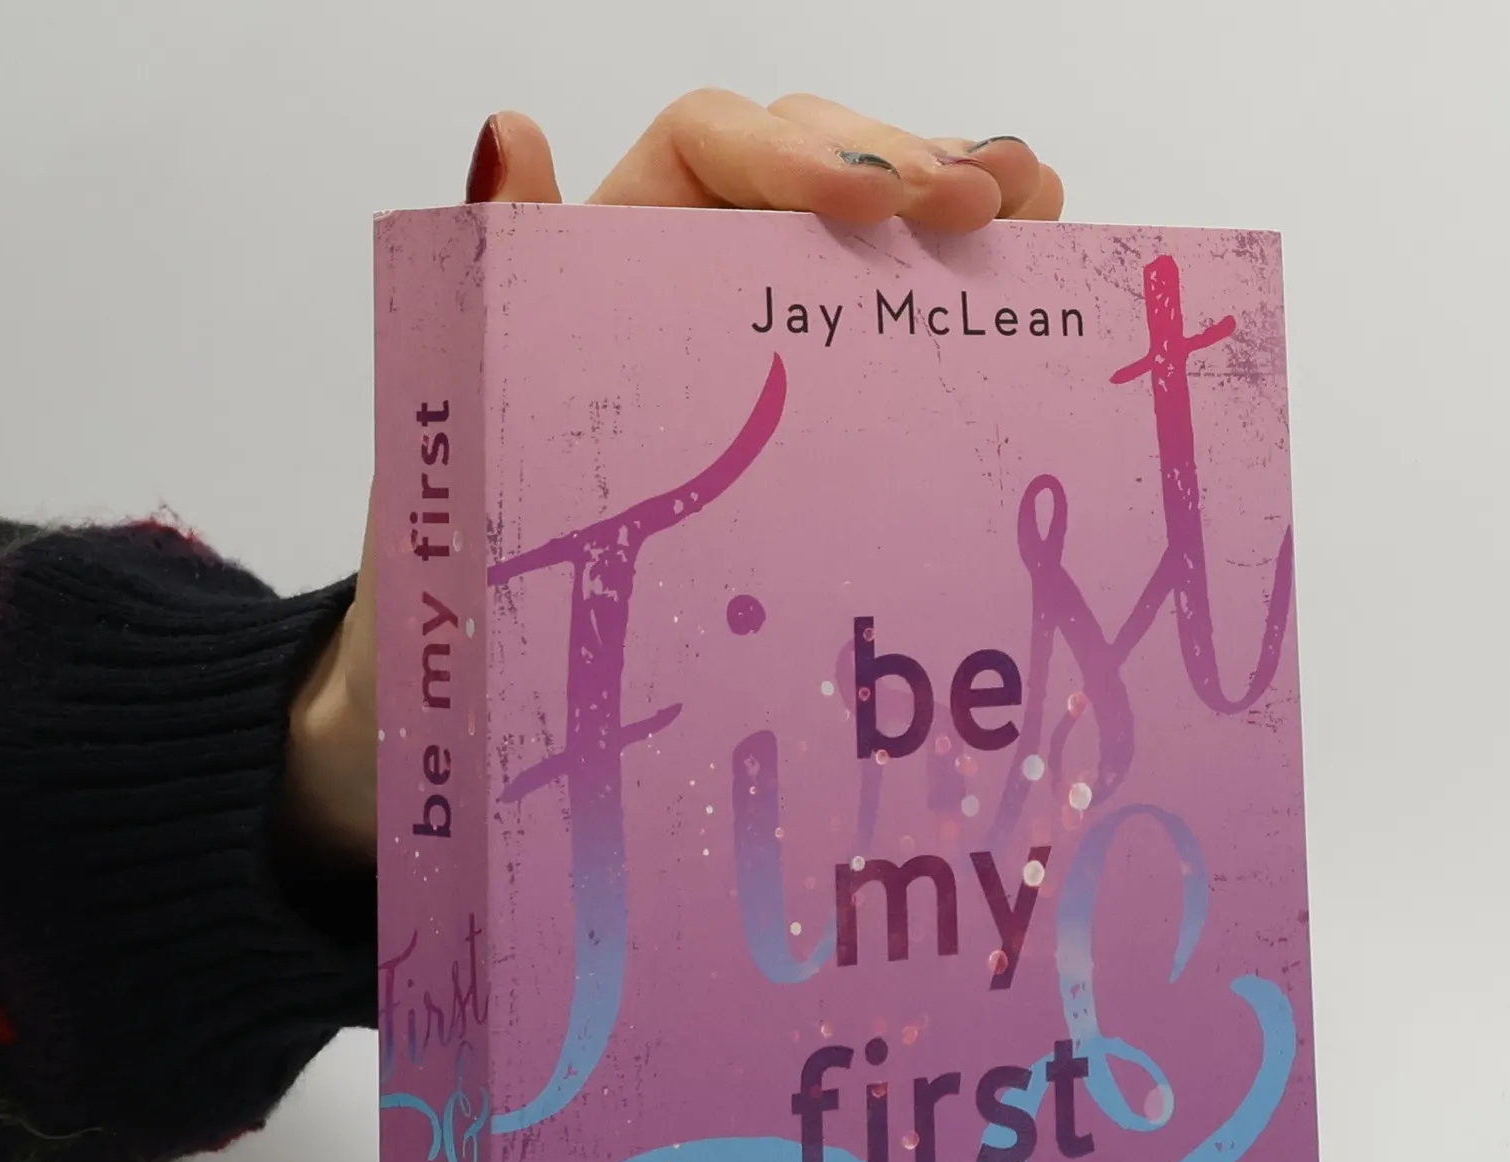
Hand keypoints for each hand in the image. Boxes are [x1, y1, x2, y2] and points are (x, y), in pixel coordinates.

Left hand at [283, 94, 1065, 865]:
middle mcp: (700, 277)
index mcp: (611, 255)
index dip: (794, 148)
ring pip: (877, 227)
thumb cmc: (469, 557)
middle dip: (904, 163)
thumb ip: (492, 276)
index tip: (866, 201)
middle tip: (981, 202)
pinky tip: (1039, 247)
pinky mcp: (830, 410)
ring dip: (962, 192)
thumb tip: (508, 131)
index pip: (712, 145)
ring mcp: (773, 341)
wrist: (495, 683)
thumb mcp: (471, 424)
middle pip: (816, 163)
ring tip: (1031, 201)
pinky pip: (903, 318)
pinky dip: (973, 275)